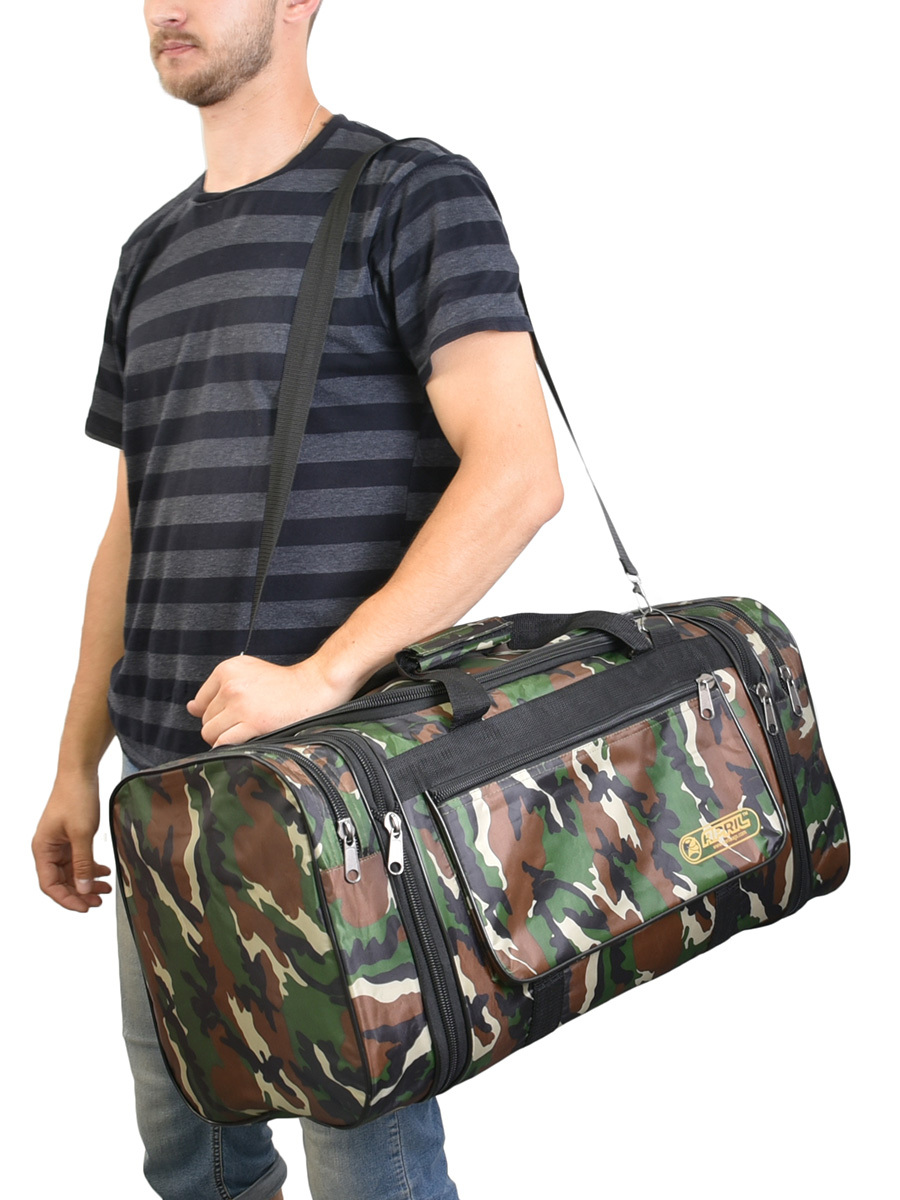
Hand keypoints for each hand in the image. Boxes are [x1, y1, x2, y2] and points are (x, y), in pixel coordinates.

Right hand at [33, 774, 111, 911]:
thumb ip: (82, 863)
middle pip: (61, 881)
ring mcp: (59, 844)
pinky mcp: (70, 837)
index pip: (50, 885)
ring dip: (87, 881)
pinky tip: (104, 872)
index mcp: (42, 850)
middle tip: (99, 901)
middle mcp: (48, 849)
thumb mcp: (82, 834)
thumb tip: (82, 889)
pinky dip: (90, 867)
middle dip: (79, 892)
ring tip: (105, 889)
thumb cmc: (76, 798)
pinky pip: (79, 859)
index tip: (85, 907)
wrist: (80, 773)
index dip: (66, 899)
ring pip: (71, 872)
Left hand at [187, 654, 356, 746]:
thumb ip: (218, 690)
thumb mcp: (248, 673)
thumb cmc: (283, 685)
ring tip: (247, 734)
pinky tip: (247, 742)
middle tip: (245, 725)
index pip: (200, 703)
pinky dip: (230, 749)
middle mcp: (230, 684)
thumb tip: (190, 708)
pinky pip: (223, 744)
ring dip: (225, 739)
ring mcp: (240, 704)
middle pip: (205, 720)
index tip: (234, 717)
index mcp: (227, 669)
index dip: (215, 715)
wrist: (314, 687)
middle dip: (221, 727)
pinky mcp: (252, 722)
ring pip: (211, 734)